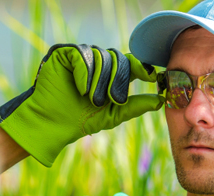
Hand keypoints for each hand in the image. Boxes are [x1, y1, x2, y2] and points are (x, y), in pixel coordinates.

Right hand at [0, 44, 163, 166]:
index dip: (141, 67)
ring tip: (89, 98)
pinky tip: (80, 89)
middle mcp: (95, 62)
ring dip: (98, 81)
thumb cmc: (80, 121)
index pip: (130, 62)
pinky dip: (84, 72)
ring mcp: (79, 56)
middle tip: (109, 100)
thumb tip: (161, 101)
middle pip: (118, 58)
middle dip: (116, 81)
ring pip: (101, 56)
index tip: (151, 77)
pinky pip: (82, 55)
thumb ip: (136, 106)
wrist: (53, 124)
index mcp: (109, 74)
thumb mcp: (113, 115)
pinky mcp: (63, 54)